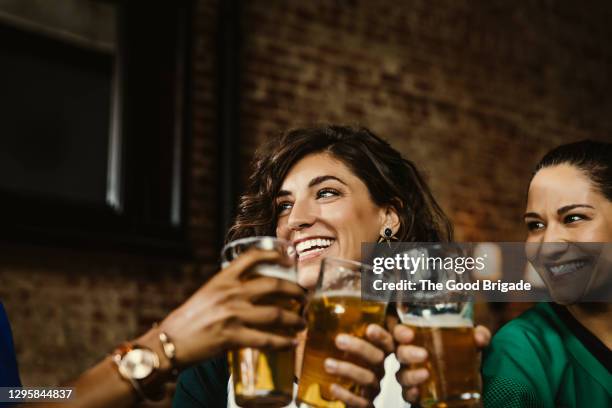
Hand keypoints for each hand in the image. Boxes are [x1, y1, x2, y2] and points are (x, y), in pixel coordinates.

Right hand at [157, 249, 305, 366]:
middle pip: (274, 284)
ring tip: (302, 323)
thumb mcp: (208, 294)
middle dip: (295, 291)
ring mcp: (233, 315)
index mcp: (222, 279)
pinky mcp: (233, 337)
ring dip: (295, 320)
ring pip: (276, 314)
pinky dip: (283, 343)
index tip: (289, 258)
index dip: (274, 254)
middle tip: (304, 297)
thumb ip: (229, 289)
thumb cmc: (187, 320)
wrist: (168, 343)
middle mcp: (230, 293)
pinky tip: (291, 344)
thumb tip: (253, 290)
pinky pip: (266, 340)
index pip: (252, 257)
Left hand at [323, 324, 393, 407]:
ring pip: (367, 378)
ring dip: (348, 369)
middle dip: (360, 347)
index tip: (370, 328)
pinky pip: (361, 402)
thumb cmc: (337, 364)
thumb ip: (331, 331)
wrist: (334, 396)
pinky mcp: (365, 405)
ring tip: (328, 364)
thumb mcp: (336, 346)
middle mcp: (377, 369)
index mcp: (375, 351)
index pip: (386, 341)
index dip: (382, 335)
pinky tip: (333, 387)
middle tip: (339, 339)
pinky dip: (346, 395)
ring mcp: (372, 388)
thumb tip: (310, 312)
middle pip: (377, 357)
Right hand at [394, 324, 490, 403]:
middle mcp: (412, 356)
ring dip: (411, 375)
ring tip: (425, 374)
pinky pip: (407, 394)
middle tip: (423, 355)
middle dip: (407, 353)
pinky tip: (418, 392)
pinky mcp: (417, 393)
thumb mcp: (471, 344)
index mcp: (419, 339)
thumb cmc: (460, 357)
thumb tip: (479, 337)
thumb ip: (479, 336)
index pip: (401, 332)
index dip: (400, 332)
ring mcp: (413, 375)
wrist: (466, 384)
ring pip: (402, 374)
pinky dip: (411, 393)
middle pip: (400, 353)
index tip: (409, 334)